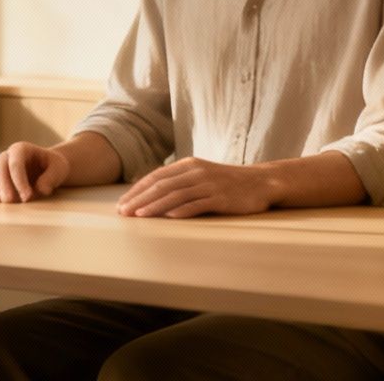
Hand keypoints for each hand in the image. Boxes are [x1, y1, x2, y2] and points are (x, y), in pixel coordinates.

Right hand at [0, 142, 70, 202]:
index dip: (19, 180)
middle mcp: (6, 154)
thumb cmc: (52, 167)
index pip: (16, 162)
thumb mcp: (59, 169)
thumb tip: (41, 189)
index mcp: (22, 149)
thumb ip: (52, 178)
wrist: (45, 168)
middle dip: (2, 184)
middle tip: (9, 201)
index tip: (27, 197)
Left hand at [117, 157, 277, 218]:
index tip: (122, 203)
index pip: (156, 177)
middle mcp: (196, 172)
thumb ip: (180, 181)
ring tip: (139, 216)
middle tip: (123, 212)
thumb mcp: (201, 175)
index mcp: (188, 165)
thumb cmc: (227, 182)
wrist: (261, 182)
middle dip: (140, 199)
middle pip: (162, 185)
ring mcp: (209, 184)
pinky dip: (182, 210)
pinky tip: (169, 217)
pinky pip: (198, 204)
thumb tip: (153, 194)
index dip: (137, 190)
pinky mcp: (221, 198)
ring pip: (176, 195)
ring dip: (155, 206)